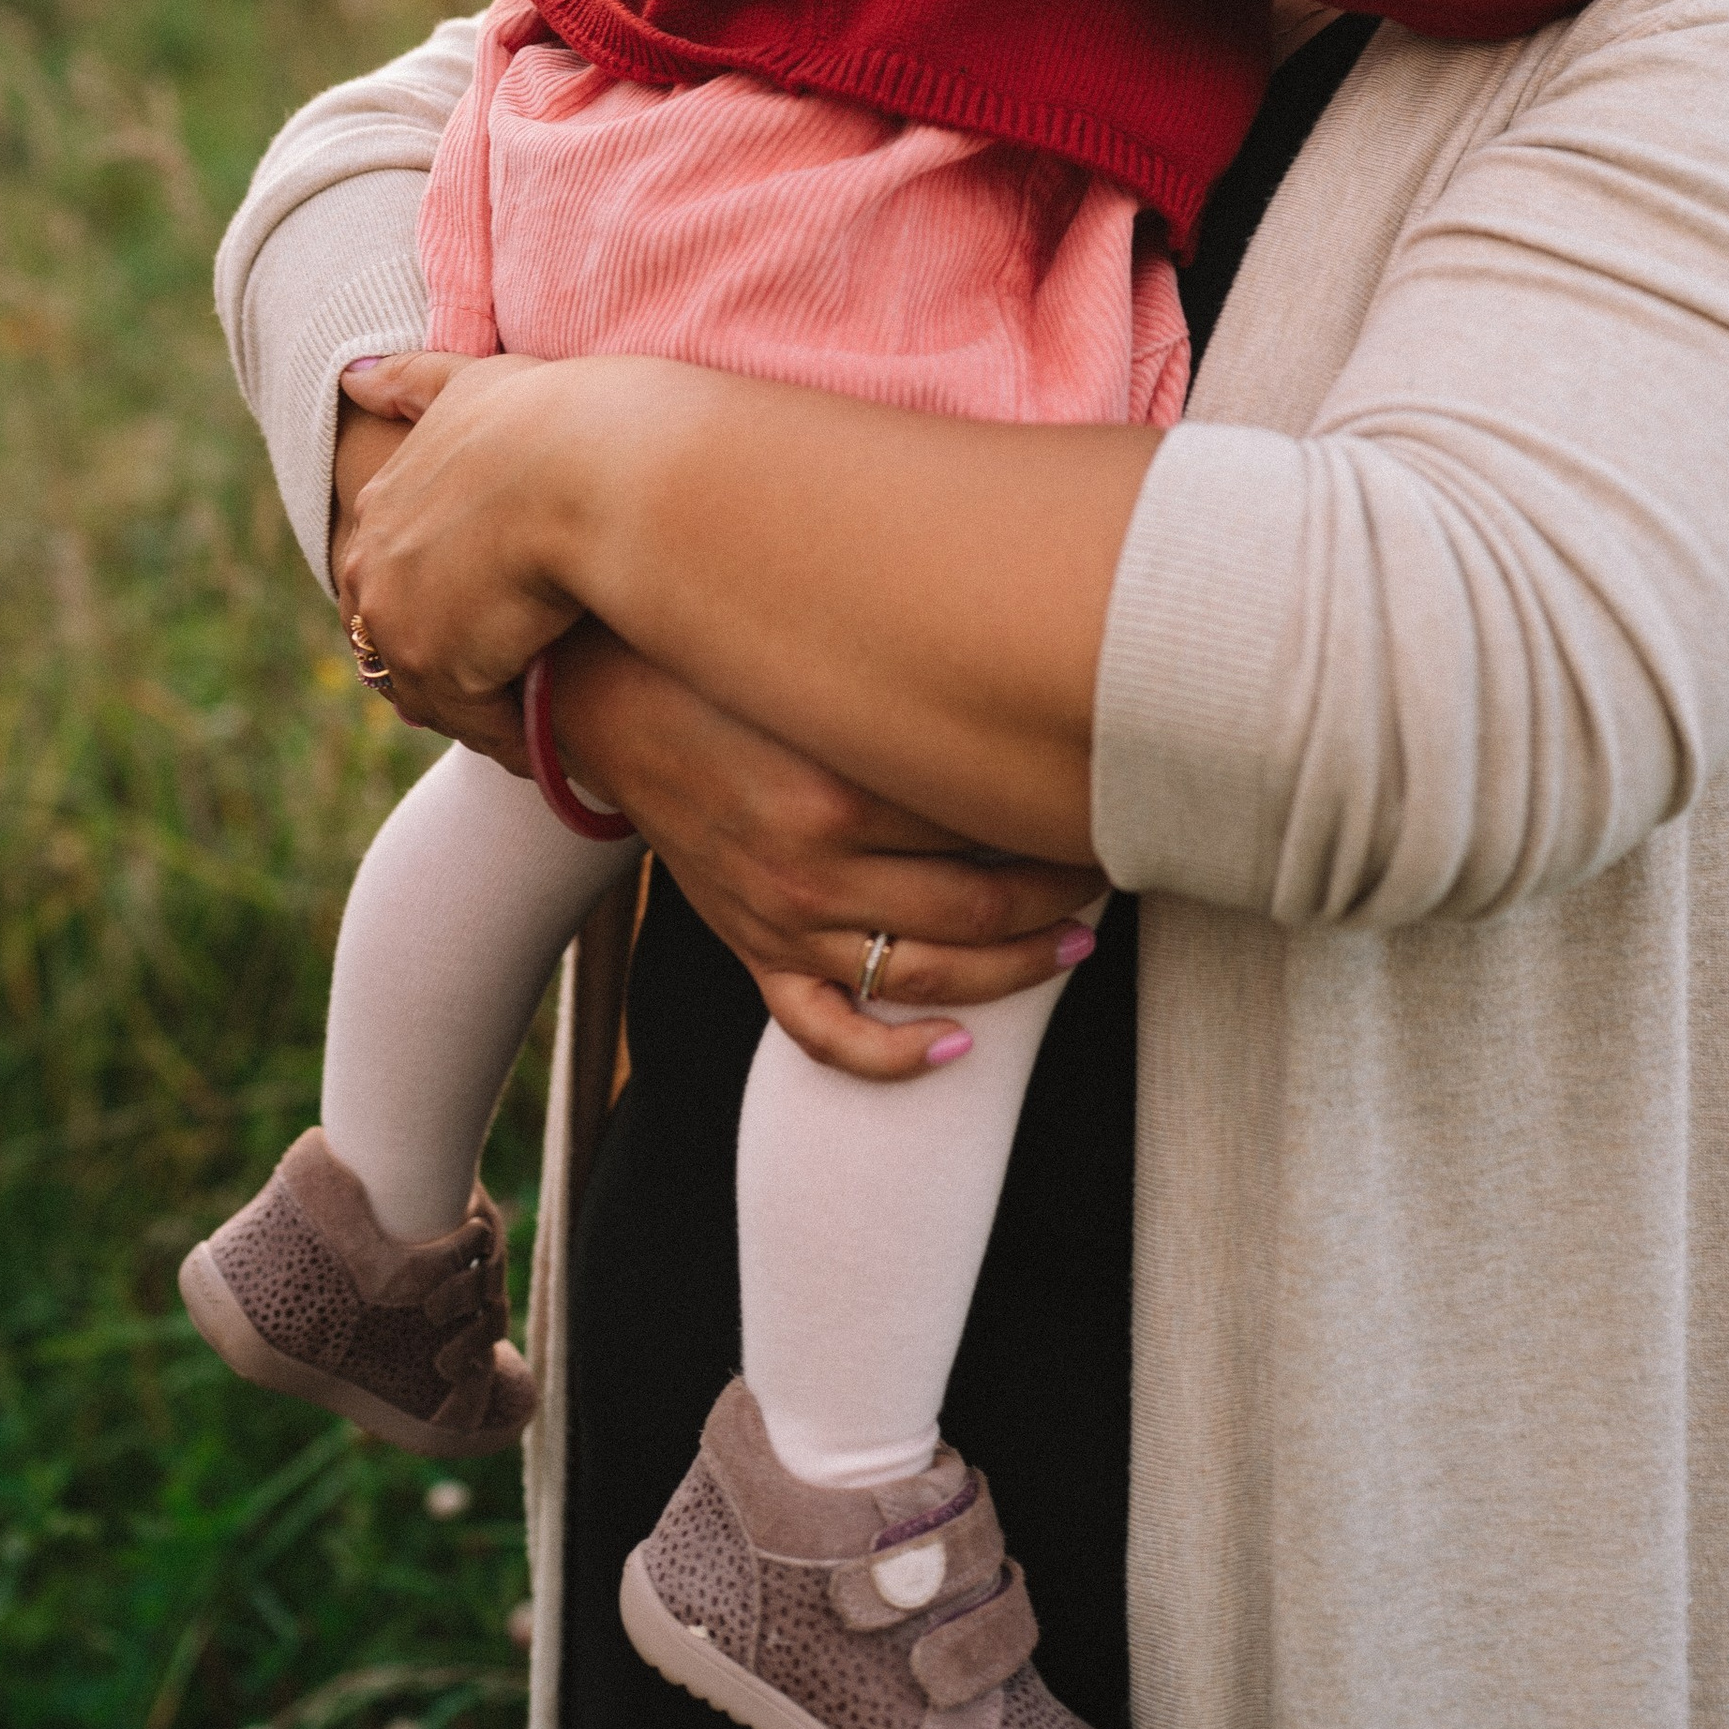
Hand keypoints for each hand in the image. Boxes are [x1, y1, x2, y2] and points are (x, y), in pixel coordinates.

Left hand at [335, 347, 579, 762]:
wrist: (588, 466)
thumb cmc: (550, 417)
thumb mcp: (474, 385)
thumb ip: (415, 382)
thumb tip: (353, 377)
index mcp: (382, 503)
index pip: (390, 571)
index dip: (439, 596)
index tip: (485, 610)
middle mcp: (372, 567)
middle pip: (394, 639)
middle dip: (444, 661)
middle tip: (507, 679)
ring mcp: (397, 622)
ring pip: (431, 688)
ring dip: (482, 706)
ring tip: (536, 723)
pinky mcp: (439, 669)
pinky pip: (476, 723)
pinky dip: (514, 737)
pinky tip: (555, 746)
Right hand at [551, 626, 1105, 1083]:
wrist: (614, 706)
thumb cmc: (733, 670)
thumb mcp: (820, 675)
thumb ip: (910, 699)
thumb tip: (1024, 708)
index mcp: (839, 790)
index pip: (987, 825)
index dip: (1063, 822)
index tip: (1111, 801)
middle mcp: (812, 868)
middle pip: (976, 908)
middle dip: (1062, 896)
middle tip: (1114, 867)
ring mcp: (781, 921)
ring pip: (923, 978)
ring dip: (1016, 970)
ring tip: (1076, 943)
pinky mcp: (753, 951)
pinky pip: (824, 1032)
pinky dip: (891, 1057)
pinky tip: (954, 1048)